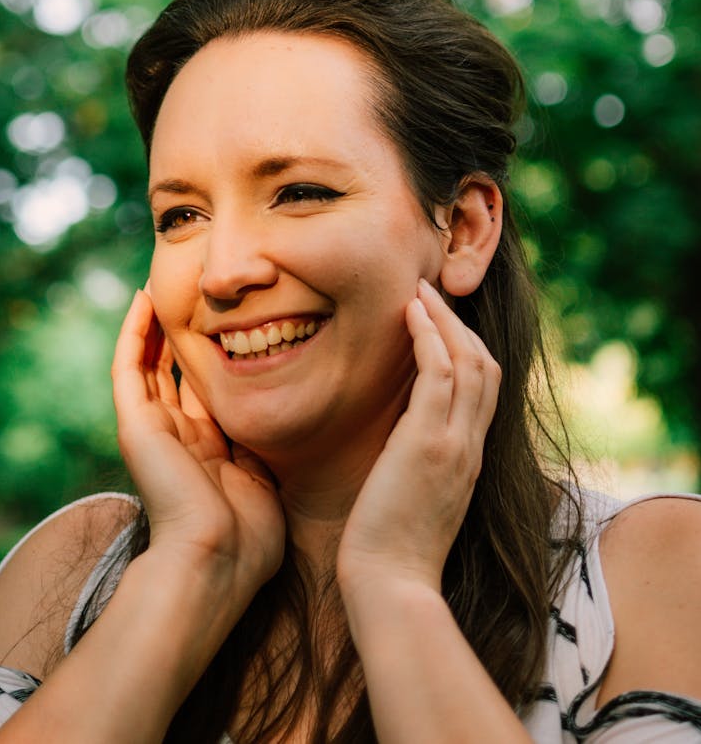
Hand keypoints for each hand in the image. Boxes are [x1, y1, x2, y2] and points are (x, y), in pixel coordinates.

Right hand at [112, 288, 284, 600]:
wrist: (217, 560)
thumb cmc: (248, 537)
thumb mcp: (262, 479)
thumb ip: (259, 447)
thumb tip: (272, 417)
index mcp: (205, 452)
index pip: (201, 392)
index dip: (210, 358)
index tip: (226, 322)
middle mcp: (175, 436)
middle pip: (170, 373)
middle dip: (180, 334)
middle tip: (191, 292)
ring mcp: (151, 429)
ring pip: (146, 363)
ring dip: (154, 323)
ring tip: (162, 283)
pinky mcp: (135, 424)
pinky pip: (128, 367)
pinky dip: (134, 332)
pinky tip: (144, 299)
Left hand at [337, 279, 500, 596]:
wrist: (392, 587)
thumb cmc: (391, 550)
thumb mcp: (417, 497)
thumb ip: (421, 462)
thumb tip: (400, 437)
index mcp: (470, 458)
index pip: (485, 388)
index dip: (468, 347)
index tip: (441, 321)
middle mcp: (472, 446)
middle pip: (485, 365)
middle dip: (460, 323)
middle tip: (432, 292)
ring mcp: (454, 443)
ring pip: (468, 361)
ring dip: (444, 319)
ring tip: (418, 290)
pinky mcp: (429, 444)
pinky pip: (439, 374)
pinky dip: (429, 337)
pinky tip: (410, 314)